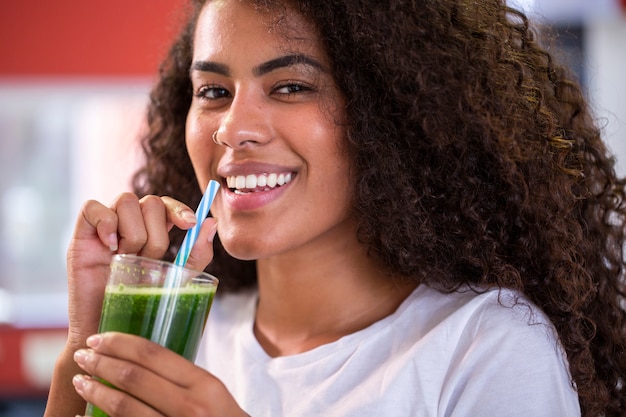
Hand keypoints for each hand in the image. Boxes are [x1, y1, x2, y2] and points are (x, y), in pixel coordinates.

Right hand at [65, 193, 216, 349]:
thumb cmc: (144, 309)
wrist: (112, 338)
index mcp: (152, 232)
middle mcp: (130, 226)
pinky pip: (92, 208)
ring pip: (127, 201)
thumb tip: (211, 222)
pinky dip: (106, 223)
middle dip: (157, 233)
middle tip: (148, 261)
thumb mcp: (178, 280)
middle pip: (151, 202)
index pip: (167, 205)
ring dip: (133, 233)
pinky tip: (111, 249)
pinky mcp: (82, 237)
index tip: (190, 225)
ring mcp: (105, 229)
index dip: (179, 208)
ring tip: (126, 260)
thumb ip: (196, 253)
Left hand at [72, 332, 247, 416]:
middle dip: (101, 363)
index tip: (99, 338)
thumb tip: (140, 360)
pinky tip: (85, 416)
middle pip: (133, 377)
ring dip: (95, 391)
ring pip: (123, 407)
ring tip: (81, 381)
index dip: (120, 343)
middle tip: (83, 355)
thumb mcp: (213, 395)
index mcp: (205, 385)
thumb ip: (184, 380)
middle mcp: (191, 407)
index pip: (154, 355)